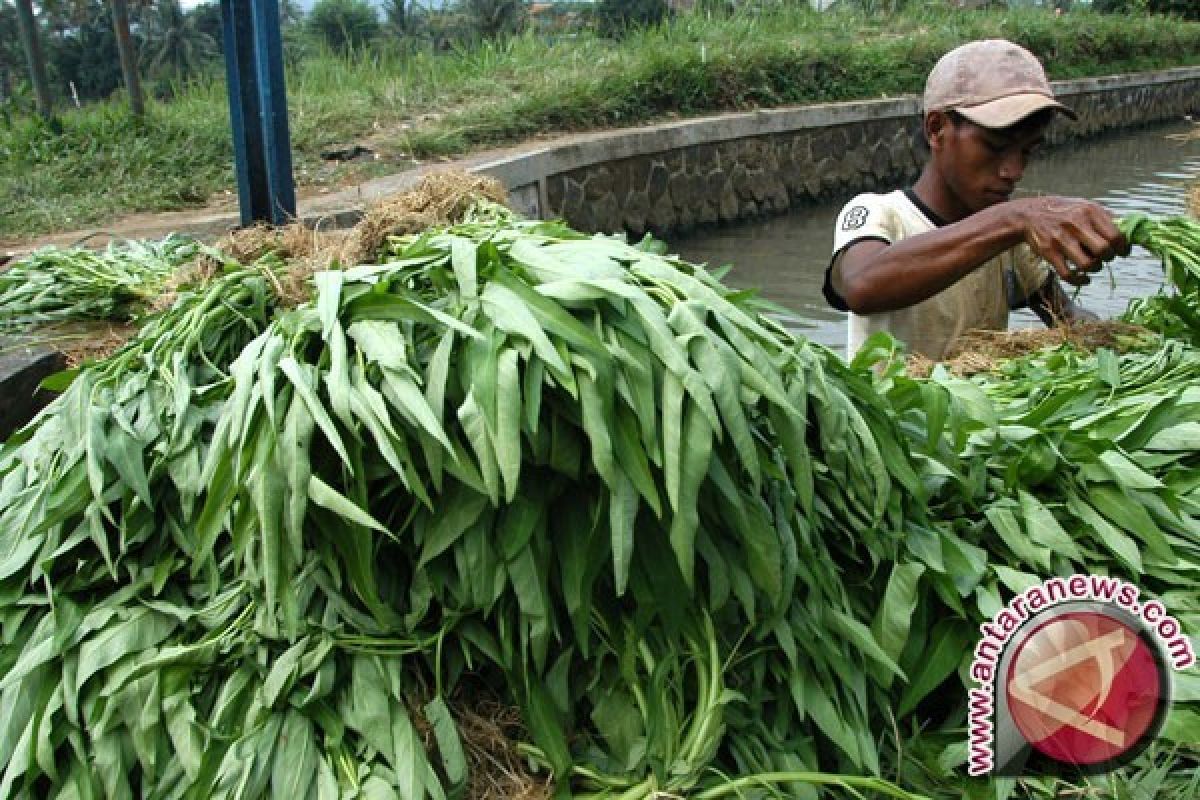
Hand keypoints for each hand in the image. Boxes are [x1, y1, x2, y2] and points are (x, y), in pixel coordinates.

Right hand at [1010, 197, 1129, 286]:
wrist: (1029, 215)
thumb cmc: (1063, 211)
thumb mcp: (1085, 206)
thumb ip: (1105, 217)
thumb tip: (1129, 232)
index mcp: (1090, 211)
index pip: (1116, 235)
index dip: (1123, 248)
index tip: (1122, 252)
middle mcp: (1076, 224)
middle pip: (1104, 250)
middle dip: (1109, 258)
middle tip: (1105, 258)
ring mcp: (1061, 239)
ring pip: (1088, 264)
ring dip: (1095, 269)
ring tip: (1093, 267)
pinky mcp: (1049, 252)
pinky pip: (1068, 274)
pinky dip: (1079, 281)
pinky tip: (1084, 279)